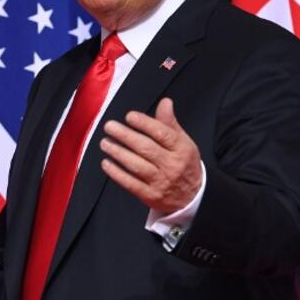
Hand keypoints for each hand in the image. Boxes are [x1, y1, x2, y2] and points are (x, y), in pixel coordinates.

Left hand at [99, 98, 201, 213]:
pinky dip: (116, 173)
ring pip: (136, 165)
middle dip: (125, 136)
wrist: (193, 197)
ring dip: (118, 153)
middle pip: (146, 148)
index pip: (162, 133)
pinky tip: (106, 163)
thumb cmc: (184, 165)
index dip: (144, 123)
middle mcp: (172, 165)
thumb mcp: (183, 142)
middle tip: (109, 127)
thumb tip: (165, 102)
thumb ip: (170, 123)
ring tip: (105, 142)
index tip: (129, 116)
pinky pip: (130, 183)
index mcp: (182, 149)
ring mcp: (161, 182)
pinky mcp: (150, 196)